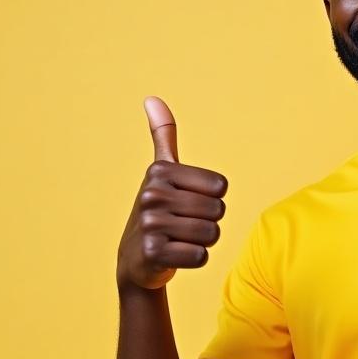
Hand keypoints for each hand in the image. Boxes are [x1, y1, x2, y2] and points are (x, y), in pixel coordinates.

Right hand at [116, 96, 228, 289]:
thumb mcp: (161, 172)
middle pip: (218, 211)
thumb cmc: (159, 212)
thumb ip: (163, 136)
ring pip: (211, 234)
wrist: (137, 260)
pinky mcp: (153, 253)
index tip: (188, 204)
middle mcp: (152, 194)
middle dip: (209, 223)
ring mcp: (150, 224)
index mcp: (160, 172)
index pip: (220, 187)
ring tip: (180, 240)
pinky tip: (176, 256)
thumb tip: (152, 98)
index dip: (212, 200)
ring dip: (203, 242)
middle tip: (184, 226)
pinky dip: (195, 259)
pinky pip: (200, 256)